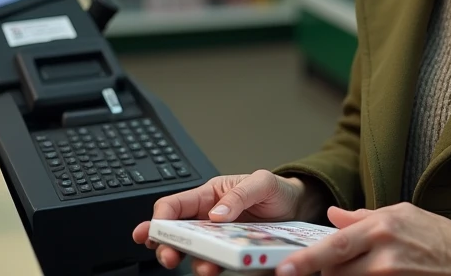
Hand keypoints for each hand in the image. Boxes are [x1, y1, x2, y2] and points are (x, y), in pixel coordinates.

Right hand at [132, 171, 319, 273]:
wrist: (298, 208)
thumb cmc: (277, 190)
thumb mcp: (262, 183)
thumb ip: (239, 195)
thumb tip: (216, 213)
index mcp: (208, 195)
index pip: (174, 205)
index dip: (159, 218)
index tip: (153, 232)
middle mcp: (208, 217)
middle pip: (176, 233)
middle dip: (166, 245)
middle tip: (169, 256)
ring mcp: (218, 237)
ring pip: (193, 251)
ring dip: (191, 261)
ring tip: (202, 267)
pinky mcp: (230, 252)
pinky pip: (215, 262)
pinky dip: (211, 268)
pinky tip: (214, 270)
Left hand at [275, 203, 450, 275]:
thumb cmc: (438, 235)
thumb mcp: (402, 213)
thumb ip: (362, 217)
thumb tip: (333, 216)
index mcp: (382, 228)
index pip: (333, 247)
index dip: (305, 261)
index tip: (284, 270)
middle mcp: (383, 257)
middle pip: (334, 271)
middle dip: (326, 269)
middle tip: (330, 264)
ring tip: (360, 266)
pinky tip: (368, 273)